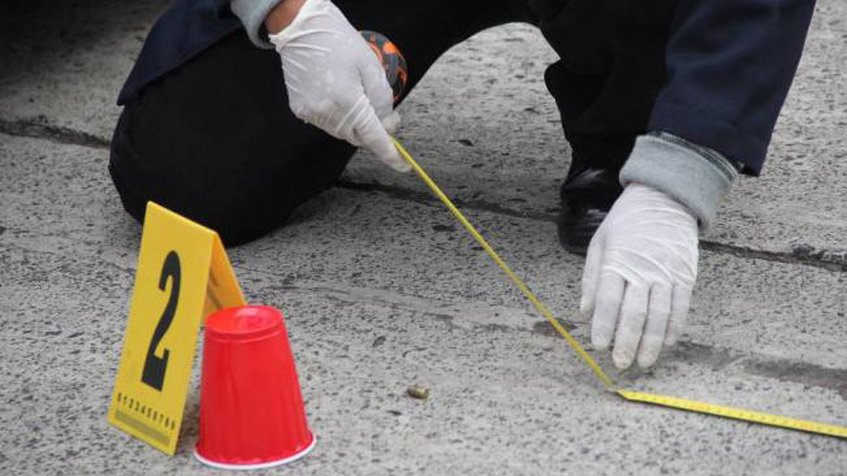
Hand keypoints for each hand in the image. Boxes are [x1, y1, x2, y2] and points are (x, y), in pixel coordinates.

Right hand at [268, 0, 408, 171]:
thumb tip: (386, 126)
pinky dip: (337, 116)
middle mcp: (327, 111)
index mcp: (348, 99)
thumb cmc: (340, 42)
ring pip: (342, 132)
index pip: (374, 137)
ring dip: (355, 123)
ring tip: (356, 95)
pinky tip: (337, 94)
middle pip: (358, 137)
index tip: (403, 165)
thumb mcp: (372, 67)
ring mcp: (311, 112)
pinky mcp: (300, 109)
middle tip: (385, 113)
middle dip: (373, 131)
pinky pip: (326, 123)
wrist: (302, 29)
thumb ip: (383, 100)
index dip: (390, 154)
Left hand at [581, 183, 698, 368]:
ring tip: (644, 361)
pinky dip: (674, 327)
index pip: (609, 300)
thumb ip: (591, 278)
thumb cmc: (626, 222)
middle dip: (627, 341)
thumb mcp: (600, 242)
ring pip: (659, 314)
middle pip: (634, 312)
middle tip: (621, 363)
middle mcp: (643, 270)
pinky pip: (680, 306)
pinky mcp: (685, 275)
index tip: (599, 345)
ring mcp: (667, 273)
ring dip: (652, 341)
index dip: (604, 325)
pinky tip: (667, 343)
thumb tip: (585, 311)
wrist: (664, 198)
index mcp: (617, 261)